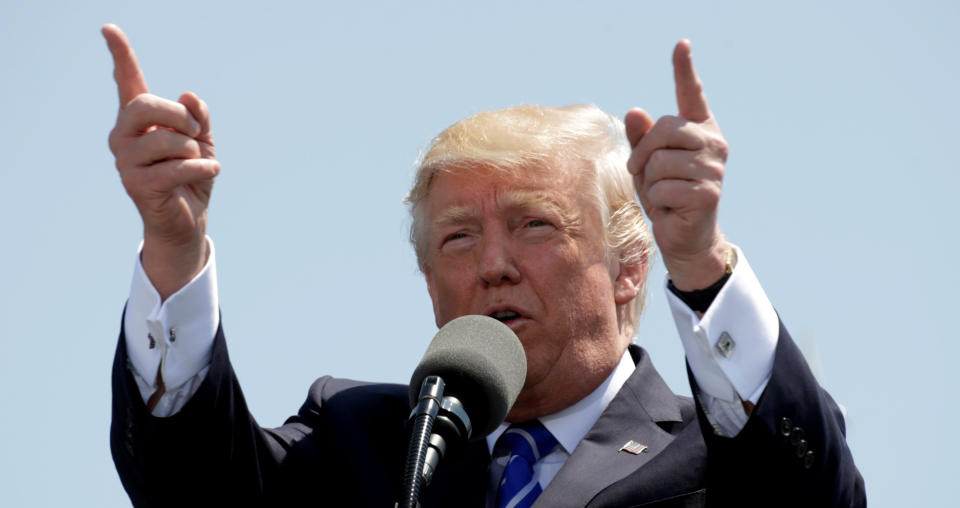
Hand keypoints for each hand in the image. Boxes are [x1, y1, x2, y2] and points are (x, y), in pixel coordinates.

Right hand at [103, 24, 219, 299]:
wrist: (190, 220)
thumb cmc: (193, 174)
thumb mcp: (202, 139)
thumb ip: (198, 116)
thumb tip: (189, 97)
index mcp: (140, 120)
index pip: (127, 81)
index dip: (120, 55)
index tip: (109, 29)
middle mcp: (124, 136)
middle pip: (144, 105)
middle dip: (178, 115)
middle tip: (196, 131)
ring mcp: (126, 161)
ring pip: (166, 139)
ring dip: (193, 150)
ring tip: (198, 161)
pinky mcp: (137, 185)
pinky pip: (177, 167)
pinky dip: (201, 168)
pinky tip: (209, 170)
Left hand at [625, 40, 729, 290]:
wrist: (686, 238)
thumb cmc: (667, 196)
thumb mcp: (648, 165)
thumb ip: (641, 139)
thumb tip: (635, 111)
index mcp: (700, 131)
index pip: (691, 95)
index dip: (684, 70)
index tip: (681, 44)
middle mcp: (713, 144)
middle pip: (664, 129)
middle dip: (643, 153)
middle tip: (641, 174)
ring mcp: (714, 168)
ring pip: (660, 161)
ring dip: (649, 182)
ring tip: (663, 194)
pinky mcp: (707, 192)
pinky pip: (663, 188)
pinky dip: (657, 201)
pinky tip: (671, 209)